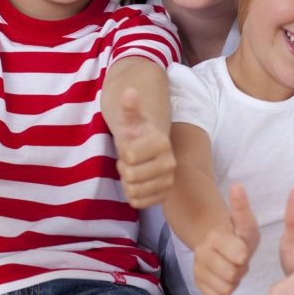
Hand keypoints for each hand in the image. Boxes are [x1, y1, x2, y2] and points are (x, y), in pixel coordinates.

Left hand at [114, 87, 174, 207]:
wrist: (147, 150)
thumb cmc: (135, 133)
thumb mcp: (129, 120)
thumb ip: (128, 107)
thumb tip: (130, 91)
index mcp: (162, 142)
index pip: (129, 155)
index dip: (122, 152)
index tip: (129, 147)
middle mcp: (170, 163)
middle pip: (131, 175)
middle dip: (123, 168)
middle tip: (128, 160)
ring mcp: (168, 181)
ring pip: (134, 191)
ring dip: (126, 182)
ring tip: (132, 170)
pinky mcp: (164, 196)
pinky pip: (138, 202)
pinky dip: (132, 194)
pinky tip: (136, 183)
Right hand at [194, 184, 258, 294]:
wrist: (214, 238)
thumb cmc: (236, 231)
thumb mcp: (244, 220)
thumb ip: (241, 206)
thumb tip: (237, 185)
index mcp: (216, 236)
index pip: (239, 256)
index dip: (243, 254)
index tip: (241, 248)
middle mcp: (204, 252)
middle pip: (233, 276)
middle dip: (240, 268)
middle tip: (238, 257)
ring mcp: (199, 268)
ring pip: (226, 288)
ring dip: (233, 280)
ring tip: (231, 265)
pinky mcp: (198, 282)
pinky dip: (223, 290)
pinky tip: (222, 276)